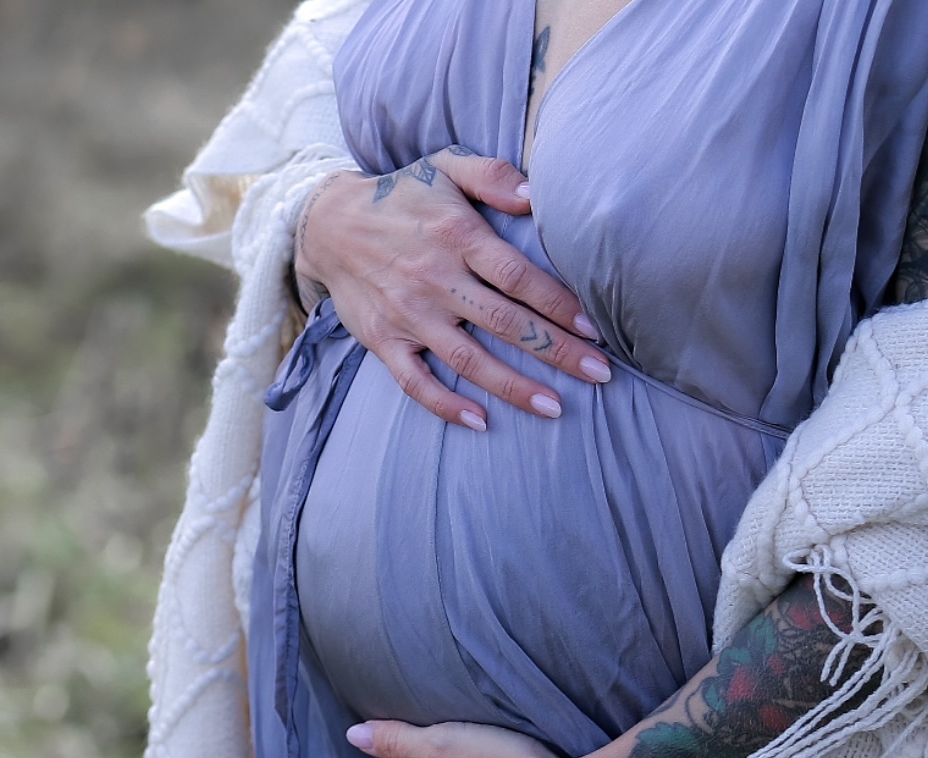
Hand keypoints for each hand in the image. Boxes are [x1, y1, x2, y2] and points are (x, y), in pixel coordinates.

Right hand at [293, 146, 612, 430]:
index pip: (517, 277)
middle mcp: (433, 278)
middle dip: (556, 351)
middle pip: (504, 323)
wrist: (327, 224)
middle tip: (600, 374)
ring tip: (555, 407)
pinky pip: (415, 381)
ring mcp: (408, 314)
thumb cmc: (402, 196)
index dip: (558, 304)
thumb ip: (493, 175)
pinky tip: (481, 421)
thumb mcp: (445, 166)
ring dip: (512, 386)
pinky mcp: (384, 341)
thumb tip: (536, 195)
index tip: (594, 328)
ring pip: (467, 359)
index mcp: (456, 236)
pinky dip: (445, 405)